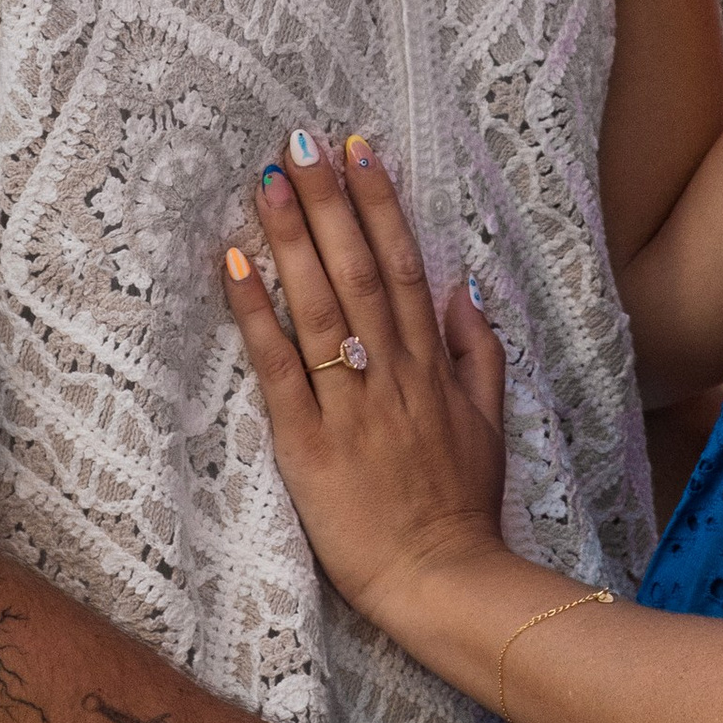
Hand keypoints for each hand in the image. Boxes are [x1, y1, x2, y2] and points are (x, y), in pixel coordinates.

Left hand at [226, 128, 508, 627]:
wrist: (445, 581)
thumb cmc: (461, 505)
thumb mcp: (489, 422)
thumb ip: (479, 352)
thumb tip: (466, 287)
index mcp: (431, 364)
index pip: (404, 266)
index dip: (379, 205)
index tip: (358, 150)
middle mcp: (392, 371)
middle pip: (359, 270)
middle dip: (330, 201)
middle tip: (301, 141)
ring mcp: (351, 404)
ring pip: (320, 305)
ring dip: (292, 238)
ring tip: (268, 180)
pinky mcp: (310, 443)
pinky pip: (280, 368)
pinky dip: (257, 315)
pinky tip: (233, 265)